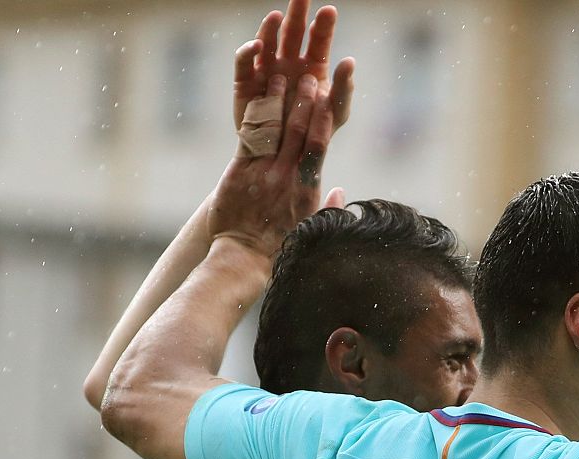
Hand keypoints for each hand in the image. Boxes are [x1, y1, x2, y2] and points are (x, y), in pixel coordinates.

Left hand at [210, 73, 335, 258]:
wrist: (242, 259)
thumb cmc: (279, 248)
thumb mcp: (311, 229)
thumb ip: (327, 208)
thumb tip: (340, 191)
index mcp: (306, 190)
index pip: (318, 147)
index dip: (324, 120)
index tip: (330, 99)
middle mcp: (286, 177)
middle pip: (299, 132)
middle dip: (305, 103)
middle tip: (309, 79)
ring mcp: (261, 173)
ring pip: (274, 131)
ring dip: (278, 103)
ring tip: (281, 79)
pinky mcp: (238, 173)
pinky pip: (249, 140)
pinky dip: (254, 118)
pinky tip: (257, 99)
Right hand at [233, 1, 353, 131]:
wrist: (286, 158)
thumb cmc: (315, 134)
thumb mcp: (336, 113)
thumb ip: (345, 88)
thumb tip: (349, 60)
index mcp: (313, 67)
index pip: (318, 40)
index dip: (323, 25)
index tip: (329, 12)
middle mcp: (288, 63)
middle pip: (292, 31)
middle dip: (297, 12)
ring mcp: (266, 70)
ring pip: (267, 41)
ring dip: (271, 27)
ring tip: (278, 16)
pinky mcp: (245, 83)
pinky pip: (244, 62)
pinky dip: (248, 50)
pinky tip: (258, 43)